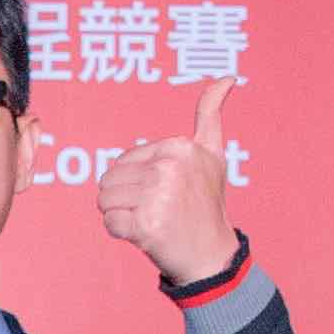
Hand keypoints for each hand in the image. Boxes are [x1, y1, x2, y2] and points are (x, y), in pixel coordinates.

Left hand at [96, 79, 243, 290]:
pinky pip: (109, 223)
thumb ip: (211, 114)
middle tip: (156, 210)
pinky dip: (121, 233)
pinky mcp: (145, 226)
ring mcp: (156, 197)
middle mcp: (168, 168)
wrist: (212, 255)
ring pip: (105, 201)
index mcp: (179, 147)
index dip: (136, 181)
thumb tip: (228, 78)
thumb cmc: (207, 204)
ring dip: (121, 215)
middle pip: (110, 179)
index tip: (167, 193)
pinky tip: (146, 235)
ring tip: (150, 220)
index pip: (124, 160)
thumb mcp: (212, 154)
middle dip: (125, 198)